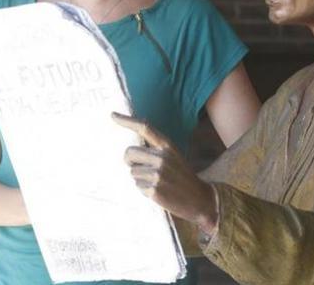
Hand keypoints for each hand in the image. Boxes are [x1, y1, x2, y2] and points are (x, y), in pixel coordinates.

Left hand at [112, 112, 217, 233]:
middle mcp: (161, 157)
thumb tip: (129, 149)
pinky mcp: (153, 190)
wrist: (200, 199)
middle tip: (141, 168)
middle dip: (130, 161)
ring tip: (157, 182)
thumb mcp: (173, 156)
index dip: (126, 121)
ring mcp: (157, 174)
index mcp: (167, 146)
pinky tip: (158, 192)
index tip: (112, 115)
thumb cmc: (182, 176)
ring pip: (132, 172)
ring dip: (140, 178)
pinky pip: (137, 186)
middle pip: (129, 153)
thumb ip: (155, 150)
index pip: (144, 128)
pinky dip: (144, 190)